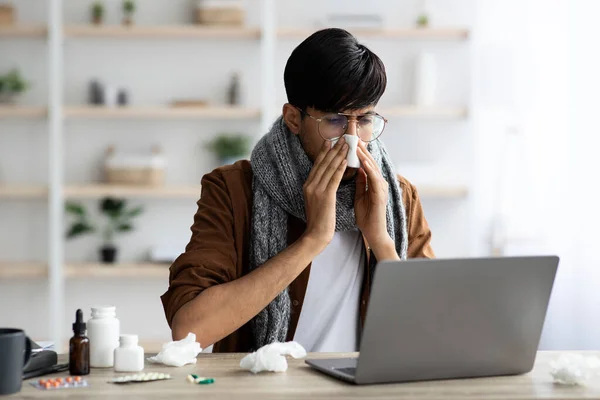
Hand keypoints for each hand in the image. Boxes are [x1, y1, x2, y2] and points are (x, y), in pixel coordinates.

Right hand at [301, 137, 348, 250]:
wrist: (316, 234)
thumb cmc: (319, 220)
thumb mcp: (315, 200)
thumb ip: (319, 188)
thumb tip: (325, 178)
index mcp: (307, 185)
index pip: (317, 165)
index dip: (324, 152)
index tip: (330, 141)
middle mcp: (310, 185)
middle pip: (323, 163)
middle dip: (333, 149)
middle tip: (341, 138)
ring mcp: (316, 190)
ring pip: (329, 168)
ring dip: (339, 154)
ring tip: (346, 144)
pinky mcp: (325, 195)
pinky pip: (334, 178)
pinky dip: (340, 168)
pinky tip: (346, 160)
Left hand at [355, 140, 398, 259]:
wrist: (373, 232)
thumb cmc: (367, 216)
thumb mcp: (360, 195)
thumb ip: (360, 182)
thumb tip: (357, 169)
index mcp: (373, 182)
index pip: (365, 163)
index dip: (358, 152)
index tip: (349, 141)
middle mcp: (379, 183)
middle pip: (370, 162)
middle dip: (362, 149)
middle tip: (353, 136)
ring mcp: (382, 188)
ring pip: (373, 168)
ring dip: (365, 156)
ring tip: (357, 145)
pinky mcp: (381, 195)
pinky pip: (375, 180)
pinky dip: (369, 170)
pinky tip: (364, 162)